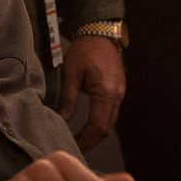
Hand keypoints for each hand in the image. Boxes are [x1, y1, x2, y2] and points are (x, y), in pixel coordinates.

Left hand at [58, 36, 124, 150]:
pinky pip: (111, 113)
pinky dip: (100, 123)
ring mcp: (120, 93)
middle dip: (91, 141)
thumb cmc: (85, 50)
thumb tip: (60, 120)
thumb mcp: (71, 74)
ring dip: (95, 133)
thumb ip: (67, 99)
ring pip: (110, 122)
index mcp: (105, 93)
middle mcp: (116, 96)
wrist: (100, 32)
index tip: (72, 146)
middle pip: (106, 129)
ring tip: (79, 139)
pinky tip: (88, 125)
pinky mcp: (118, 90)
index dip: (85, 141)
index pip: (98, 127)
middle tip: (74, 147)